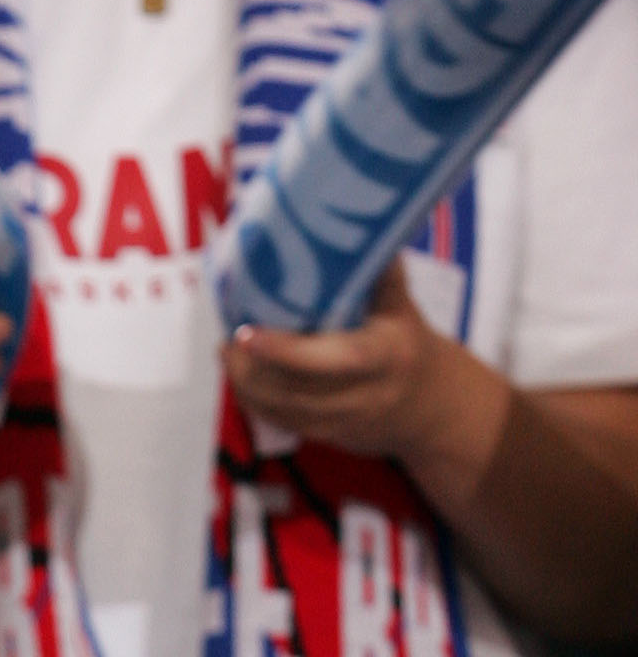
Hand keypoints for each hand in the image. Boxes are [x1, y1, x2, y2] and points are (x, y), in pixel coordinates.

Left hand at [223, 261, 505, 505]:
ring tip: (227, 350)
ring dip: (245, 383)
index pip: (331, 360)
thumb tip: (359, 220)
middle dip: (249, 366)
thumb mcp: (401, 305)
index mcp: (385, 356)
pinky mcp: (325, 436)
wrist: (429, 408)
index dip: (283, 351)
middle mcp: (364, 394)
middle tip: (228, 336)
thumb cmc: (407, 342)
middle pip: (292, 390)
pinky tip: (240, 373)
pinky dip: (253, 399)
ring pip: (279, 410)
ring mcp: (343, 421)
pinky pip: (278, 422)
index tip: (245, 332)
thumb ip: (379, 270)